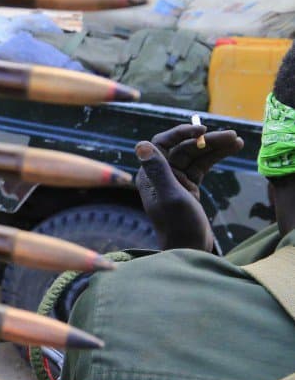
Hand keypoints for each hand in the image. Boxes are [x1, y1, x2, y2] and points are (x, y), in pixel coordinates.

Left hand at [134, 123, 242, 251]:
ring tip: (238, 140)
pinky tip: (232, 149)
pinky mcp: (188, 186)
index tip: (204, 129)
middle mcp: (159, 174)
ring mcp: (175, 180)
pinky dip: (216, 157)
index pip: (162, 143)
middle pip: (183, 148)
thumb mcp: (171, 197)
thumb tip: (141, 144)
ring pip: (195, 155)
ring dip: (215, 147)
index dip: (182, 133)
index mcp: (149, 174)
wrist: (190, 250)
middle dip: (207, 140)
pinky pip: (202, 166)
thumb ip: (159, 170)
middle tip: (233, 135)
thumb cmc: (179, 226)